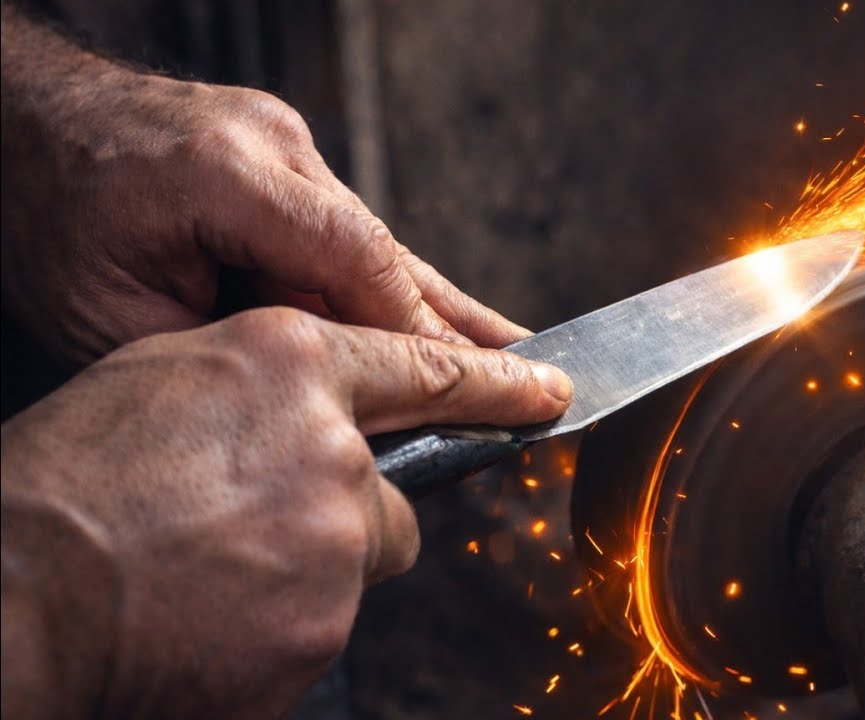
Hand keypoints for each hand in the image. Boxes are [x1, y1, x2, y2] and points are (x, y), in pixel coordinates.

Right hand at [0, 307, 572, 717]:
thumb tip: (327, 409)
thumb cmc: (68, 482)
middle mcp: (331, 446)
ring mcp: (334, 539)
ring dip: (309, 570)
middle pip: (392, 496)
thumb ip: (271, 384)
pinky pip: (326, 623)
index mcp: (291, 365)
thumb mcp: (167, 377)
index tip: (545, 392)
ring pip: (359, 561)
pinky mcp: (324, 622)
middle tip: (255, 527)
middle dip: (345, 513)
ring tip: (214, 573)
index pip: (427, 368)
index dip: (496, 382)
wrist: (20, 591)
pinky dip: (281, 626)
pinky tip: (213, 613)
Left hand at [1, 9, 524, 364]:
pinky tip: (435, 315)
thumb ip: (222, 349)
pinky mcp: (278, 155)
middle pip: (388, 252)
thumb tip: (313, 399)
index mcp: (232, 177)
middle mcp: (277, 148)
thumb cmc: (40, 214)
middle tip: (532, 370)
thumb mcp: (108, 312)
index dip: (425, 334)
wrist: (10, 124)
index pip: (361, 264)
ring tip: (507, 349)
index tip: (480, 386)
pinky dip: (384, 283)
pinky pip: (345, 232)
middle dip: (459, 324)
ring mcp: (282, 143)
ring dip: (433, 306)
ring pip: (375, 244)